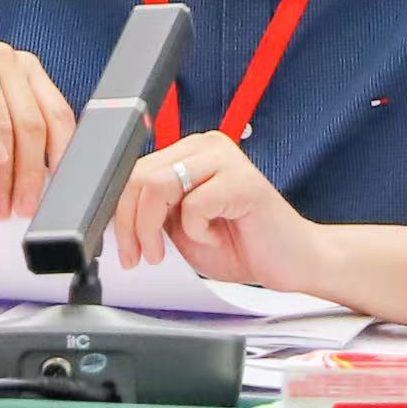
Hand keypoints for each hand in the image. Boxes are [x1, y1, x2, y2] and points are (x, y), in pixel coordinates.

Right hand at [0, 42, 74, 219]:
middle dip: (32, 173)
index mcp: (28, 72)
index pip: (58, 114)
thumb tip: (50, 183)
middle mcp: (7, 59)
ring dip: (6, 174)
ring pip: (7, 123)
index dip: (63, 155)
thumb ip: (23, 155)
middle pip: (34, 123)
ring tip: (1, 205)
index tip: (61, 191)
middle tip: (26, 208)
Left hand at [111, 131, 323, 293]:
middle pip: (140, 175)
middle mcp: (206, 146)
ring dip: (152, 229)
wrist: (291, 261)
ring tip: (166, 252)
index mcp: (189, 153)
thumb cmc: (243, 244)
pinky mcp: (242, 181)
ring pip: (159, 185)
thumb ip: (154, 211)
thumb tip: (115, 212)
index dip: (119, 210)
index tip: (122, 246)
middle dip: (130, 224)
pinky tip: (216, 237)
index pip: (134, 170)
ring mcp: (225, 159)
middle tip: (141, 256)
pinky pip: (194, 204)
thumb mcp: (182, 227)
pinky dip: (196, 232)